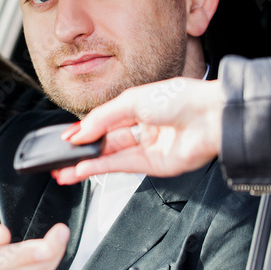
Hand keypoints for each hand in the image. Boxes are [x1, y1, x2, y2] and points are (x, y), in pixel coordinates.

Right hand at [52, 77, 224, 183]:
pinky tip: (82, 169)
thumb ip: (101, 118)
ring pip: (110, 157)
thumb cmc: (180, 99)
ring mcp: (148, 148)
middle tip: (60, 159)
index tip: (65, 139)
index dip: (84, 131)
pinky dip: (100, 168)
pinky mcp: (154, 166)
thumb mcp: (131, 100)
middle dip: (81, 151)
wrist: (210, 117)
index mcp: (138, 107)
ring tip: (64, 170)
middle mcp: (142, 128)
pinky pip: (121, 167)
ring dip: (86, 164)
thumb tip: (79, 132)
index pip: (104, 122)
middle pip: (105, 142)